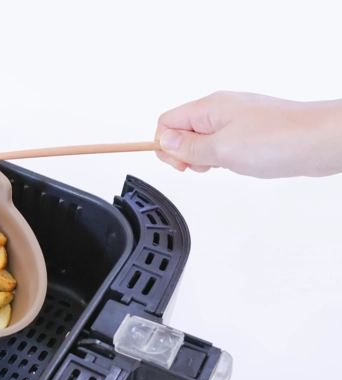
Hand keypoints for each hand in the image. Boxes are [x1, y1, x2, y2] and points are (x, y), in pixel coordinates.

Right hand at [155, 91, 341, 177]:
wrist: (320, 140)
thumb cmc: (279, 139)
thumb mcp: (221, 149)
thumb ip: (188, 148)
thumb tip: (165, 142)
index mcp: (209, 107)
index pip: (167, 122)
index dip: (166, 146)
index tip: (180, 164)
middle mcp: (221, 109)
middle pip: (182, 131)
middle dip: (184, 154)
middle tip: (202, 165)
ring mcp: (236, 120)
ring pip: (202, 139)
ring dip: (204, 157)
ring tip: (223, 164)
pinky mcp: (250, 132)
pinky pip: (222, 144)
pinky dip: (222, 157)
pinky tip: (236, 163)